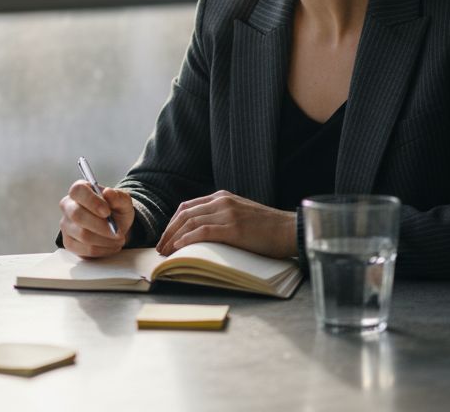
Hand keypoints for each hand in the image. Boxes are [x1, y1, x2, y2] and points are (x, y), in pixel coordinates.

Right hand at [59, 180, 133, 257]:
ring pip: (82, 234)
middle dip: (101, 226)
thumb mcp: (123, 202)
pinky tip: (112, 247)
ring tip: (119, 240)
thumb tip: (108, 192)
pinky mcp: (69, 243)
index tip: (107, 212)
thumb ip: (118, 197)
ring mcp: (66, 225)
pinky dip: (102, 250)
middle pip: (77, 215)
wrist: (115, 228)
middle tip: (118, 232)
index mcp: (79, 190)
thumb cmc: (116, 211)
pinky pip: (84, 249)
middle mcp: (68, 206)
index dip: (92, 201)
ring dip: (105, 240)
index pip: (78, 191)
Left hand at [155, 190, 295, 258]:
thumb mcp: (240, 214)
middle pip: (184, 214)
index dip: (172, 222)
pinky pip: (202, 232)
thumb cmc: (267, 228)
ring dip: (174, 238)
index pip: (187, 206)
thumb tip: (201, 232)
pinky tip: (179, 249)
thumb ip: (222, 216)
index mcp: (222, 197)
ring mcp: (227, 213)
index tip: (165, 236)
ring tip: (165, 252)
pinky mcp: (233, 228)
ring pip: (190, 223)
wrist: (289, 229)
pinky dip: (187, 240)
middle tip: (159, 247)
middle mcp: (222, 201)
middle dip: (168, 232)